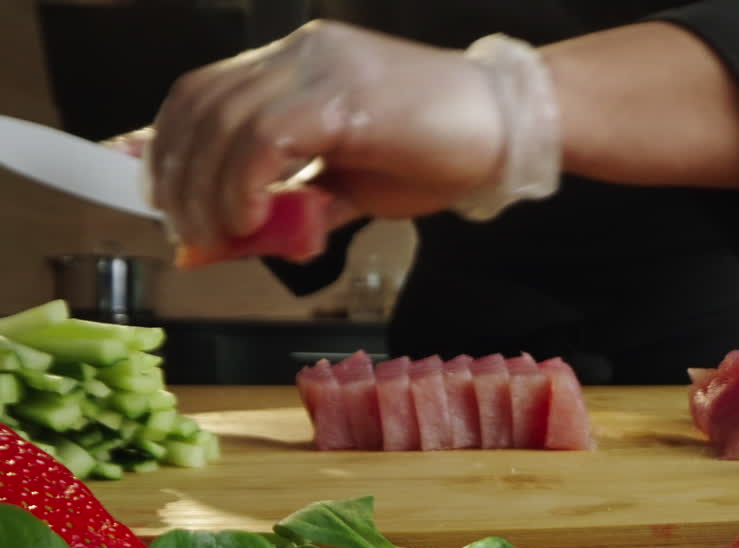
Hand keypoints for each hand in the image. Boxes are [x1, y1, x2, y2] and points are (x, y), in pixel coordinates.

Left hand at [144, 20, 503, 244]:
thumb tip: (247, 241)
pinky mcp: (342, 97)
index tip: (167, 203)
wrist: (510, 128)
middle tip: (192, 235)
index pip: (203, 93)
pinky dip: (245, 186)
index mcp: (296, 63)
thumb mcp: (353, 185)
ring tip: (222, 237)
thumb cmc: (440, 153)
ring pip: (224, 123)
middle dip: (179, 179)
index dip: (168, 148)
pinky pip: (264, 140)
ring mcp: (319, 68)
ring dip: (208, 192)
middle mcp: (299, 53)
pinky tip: (255, 220)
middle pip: (200, 106)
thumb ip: (299, 203)